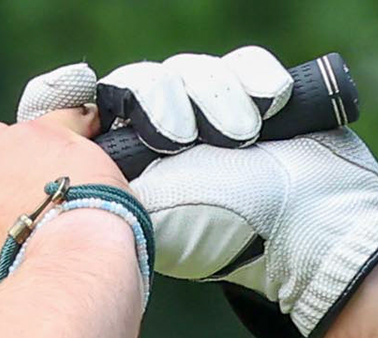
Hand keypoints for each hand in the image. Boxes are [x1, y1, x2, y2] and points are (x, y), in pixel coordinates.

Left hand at [17, 48, 377, 337]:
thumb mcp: (154, 217)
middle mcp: (171, 138)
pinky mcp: (259, 97)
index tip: (83, 93)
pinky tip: (268, 109)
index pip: (96, 114)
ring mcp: (216, 116)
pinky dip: (255, 81)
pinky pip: (243, 64)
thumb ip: (109, 188)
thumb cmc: (230, 232)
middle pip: (142, 84)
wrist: (313, 231)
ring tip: (239, 136)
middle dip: (161, 103)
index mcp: (137, 167)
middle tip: (178, 138)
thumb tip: (63, 166)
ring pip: (191, 71)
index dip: (84, 97)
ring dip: (215, 98)